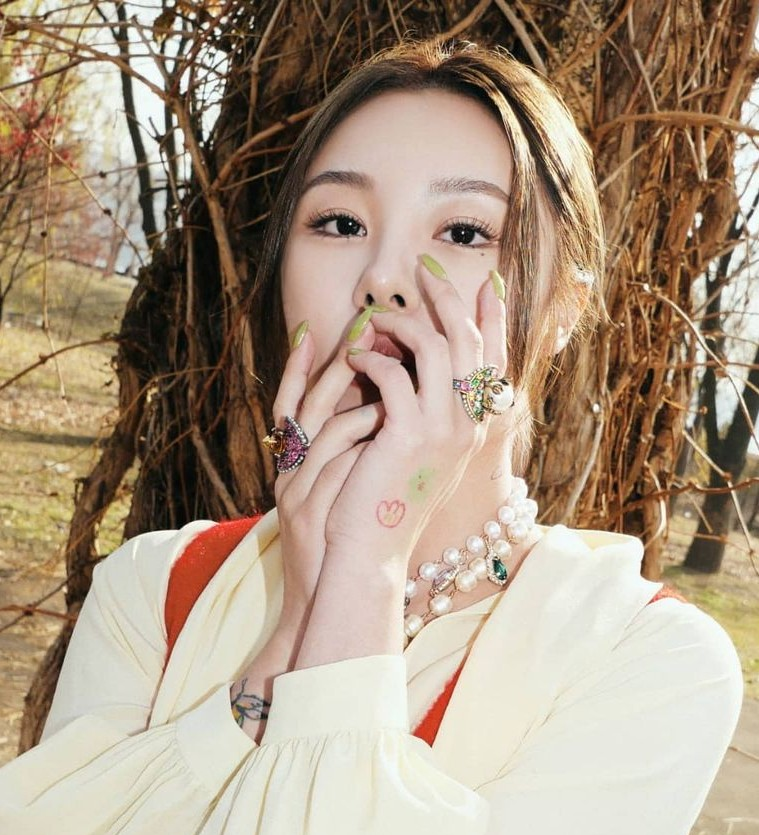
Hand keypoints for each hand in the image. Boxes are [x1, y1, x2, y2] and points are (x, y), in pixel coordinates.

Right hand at [271, 327, 385, 639]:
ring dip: (360, 404)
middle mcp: (288, 476)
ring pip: (323, 431)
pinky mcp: (309, 516)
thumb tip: (377, 412)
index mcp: (293, 469)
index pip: (288, 406)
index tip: (311, 330)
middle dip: (334, 368)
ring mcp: (296, 495)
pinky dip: (362, 443)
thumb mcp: (339, 494)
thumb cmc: (340, 545)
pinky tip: (387, 429)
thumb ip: (349, 456)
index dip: (297, 368)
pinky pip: (336, 466)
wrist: (326, 601)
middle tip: (361, 335)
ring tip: (390, 385)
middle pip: (304, 408)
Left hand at [323, 261, 507, 558]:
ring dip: (401, 323)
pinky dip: (371, 359)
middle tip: (423, 271)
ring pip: (434, 348)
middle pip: (468, 341)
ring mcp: (442, 431)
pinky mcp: (406, 436)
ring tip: (374, 319)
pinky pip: (394, 375)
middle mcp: (468, 427)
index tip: (486, 282)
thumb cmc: (387, 502)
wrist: (372, 549)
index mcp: (475, 428)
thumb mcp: (420, 452)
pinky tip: (354, 358)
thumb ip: (431, 410)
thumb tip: (420, 364)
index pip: (494, 359)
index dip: (492, 317)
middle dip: (446, 298)